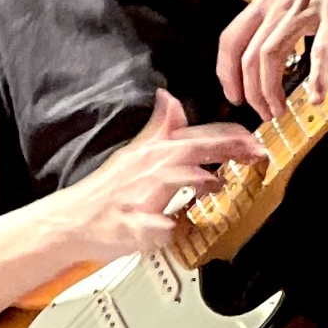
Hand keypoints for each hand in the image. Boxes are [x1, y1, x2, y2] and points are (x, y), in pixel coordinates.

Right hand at [62, 88, 264, 262]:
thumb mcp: (135, 153)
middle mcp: (148, 169)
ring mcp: (138, 197)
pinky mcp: (128, 226)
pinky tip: (169, 228)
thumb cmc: (107, 192)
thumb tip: (170, 99)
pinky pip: (146, 226)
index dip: (229, 136)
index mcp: (153, 153)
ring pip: (170, 181)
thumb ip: (160, 130)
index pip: (197, 137)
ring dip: (196, 180)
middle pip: (192, 151)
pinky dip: (159, 227)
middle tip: (256, 153)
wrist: (71, 221)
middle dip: (227, 149)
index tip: (255, 140)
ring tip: (217, 185)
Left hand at [216, 0, 327, 122]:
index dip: (226, 73)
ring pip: (271, 54)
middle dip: (251, 93)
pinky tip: (317, 97)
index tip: (235, 97)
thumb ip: (284, 11)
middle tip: (265, 113)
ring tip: (281, 111)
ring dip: (270, 90)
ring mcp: (305, 6)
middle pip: (248, 56)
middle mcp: (278, 5)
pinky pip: (321, 46)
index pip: (231, 41)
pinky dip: (317, 75)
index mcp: (267, 0)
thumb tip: (283, 44)